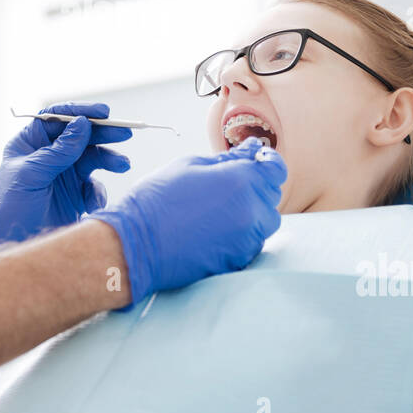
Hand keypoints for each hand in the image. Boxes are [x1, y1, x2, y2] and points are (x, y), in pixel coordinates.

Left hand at [0, 102, 132, 254]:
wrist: (10, 244)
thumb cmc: (9, 207)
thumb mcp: (31, 174)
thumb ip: (58, 151)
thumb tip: (83, 124)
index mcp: (30, 143)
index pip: (57, 119)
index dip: (80, 112)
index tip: (103, 112)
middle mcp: (49, 155)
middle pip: (80, 135)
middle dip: (102, 133)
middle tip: (124, 132)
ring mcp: (64, 175)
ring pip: (93, 158)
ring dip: (109, 159)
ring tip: (122, 165)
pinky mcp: (75, 196)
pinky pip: (94, 187)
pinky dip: (98, 193)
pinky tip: (93, 204)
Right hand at [91, 136, 286, 308]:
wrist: (137, 244)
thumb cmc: (156, 200)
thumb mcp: (189, 165)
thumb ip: (227, 159)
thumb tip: (249, 152)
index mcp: (242, 180)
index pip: (276, 169)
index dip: (266, 163)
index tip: (253, 162)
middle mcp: (252, 211)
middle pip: (271, 195)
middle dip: (255, 187)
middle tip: (227, 186)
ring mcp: (248, 239)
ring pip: (265, 222)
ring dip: (251, 212)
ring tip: (218, 211)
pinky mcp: (238, 260)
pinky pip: (251, 242)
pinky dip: (241, 234)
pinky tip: (213, 230)